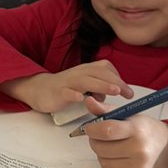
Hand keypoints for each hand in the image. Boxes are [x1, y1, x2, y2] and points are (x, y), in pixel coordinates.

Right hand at [7, 62, 133, 113]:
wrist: (39, 89)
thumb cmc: (66, 88)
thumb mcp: (86, 86)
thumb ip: (99, 88)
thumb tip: (111, 93)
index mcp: (87, 70)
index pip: (106, 69)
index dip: (118, 78)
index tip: (128, 92)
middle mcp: (79, 73)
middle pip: (99, 73)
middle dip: (116, 82)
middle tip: (128, 94)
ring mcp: (68, 82)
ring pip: (86, 81)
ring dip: (101, 85)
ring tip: (114, 92)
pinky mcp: (58, 92)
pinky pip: (66, 92)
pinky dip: (74, 94)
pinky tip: (81, 99)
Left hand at [81, 96, 167, 167]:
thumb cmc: (146, 129)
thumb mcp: (129, 115)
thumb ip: (106, 110)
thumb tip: (88, 101)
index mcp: (136, 130)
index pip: (106, 130)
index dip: (92, 129)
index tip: (90, 128)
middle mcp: (139, 150)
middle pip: (101, 148)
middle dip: (95, 142)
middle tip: (100, 138)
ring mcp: (140, 167)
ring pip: (104, 163)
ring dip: (101, 155)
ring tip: (110, 148)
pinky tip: (116, 160)